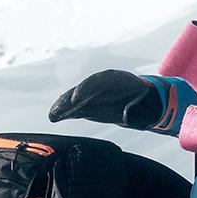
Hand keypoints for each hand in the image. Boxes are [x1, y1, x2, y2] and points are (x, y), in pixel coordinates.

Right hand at [49, 70, 163, 128]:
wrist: (139, 100)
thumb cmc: (142, 101)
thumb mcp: (143, 103)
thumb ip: (135, 109)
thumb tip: (128, 116)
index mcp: (115, 80)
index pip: (97, 82)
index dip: (86, 89)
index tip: (77, 97)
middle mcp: (101, 85)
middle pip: (82, 90)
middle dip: (70, 99)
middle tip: (58, 109)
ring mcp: (93, 94)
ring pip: (75, 98)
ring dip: (63, 106)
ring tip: (53, 115)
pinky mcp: (87, 104)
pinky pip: (74, 106)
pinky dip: (64, 111)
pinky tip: (54, 116)